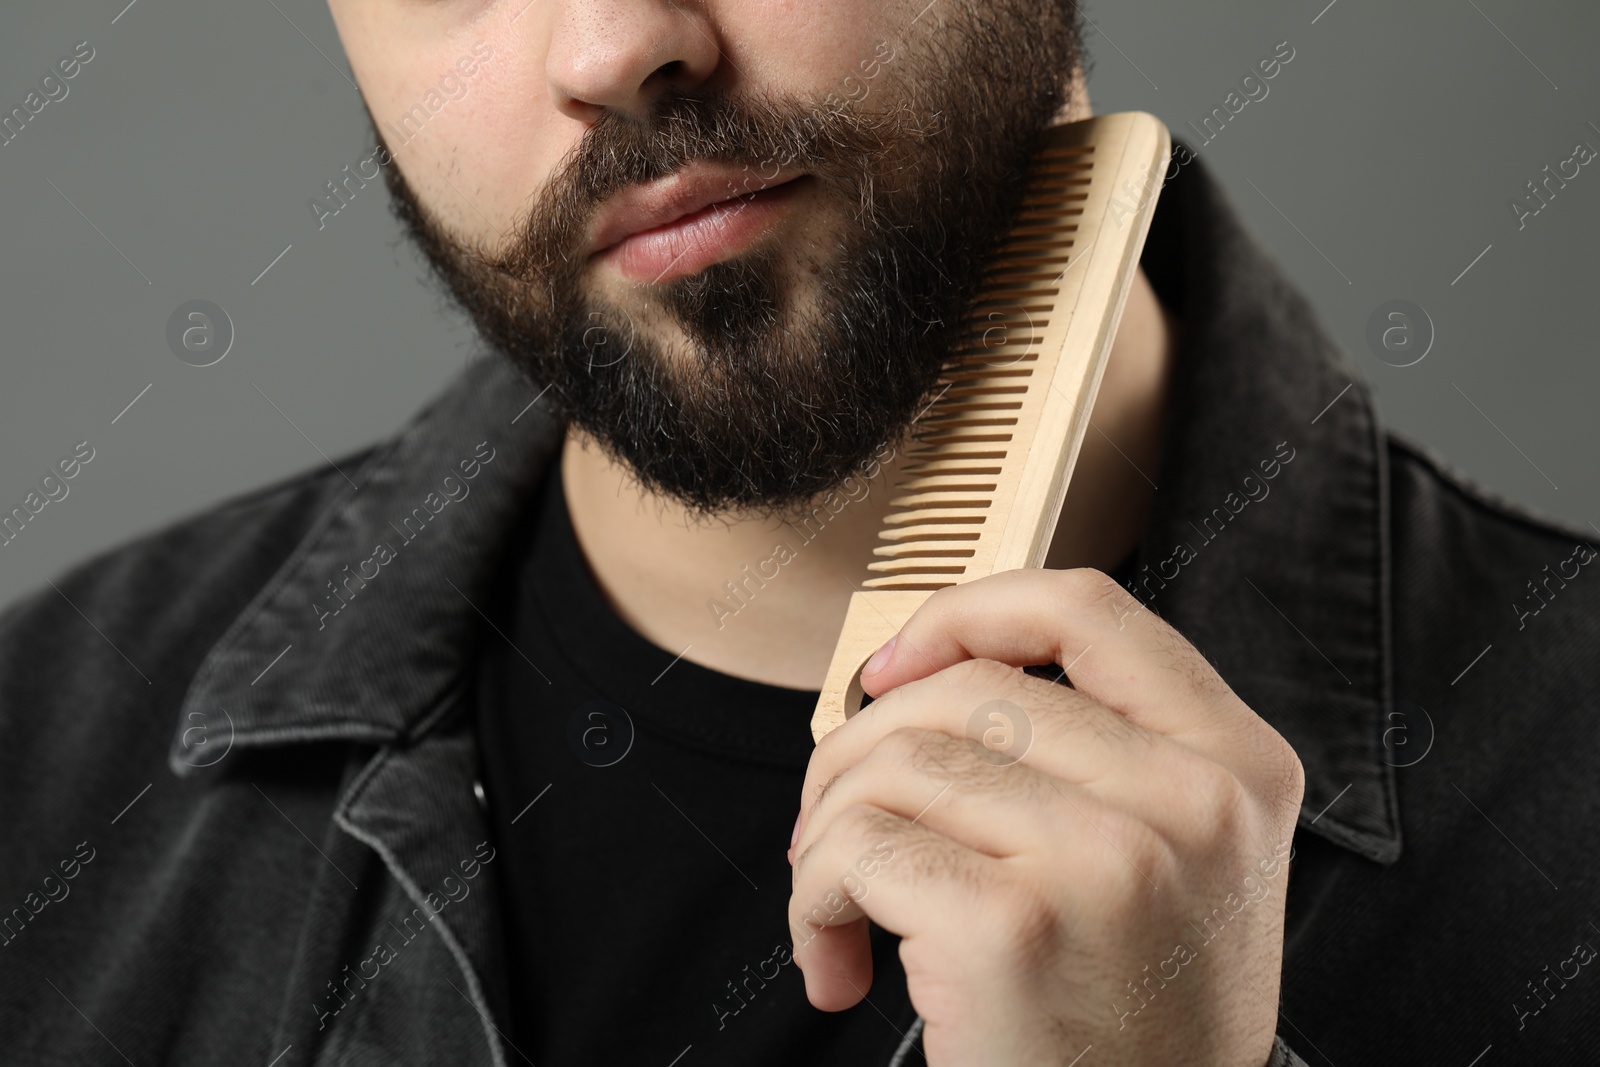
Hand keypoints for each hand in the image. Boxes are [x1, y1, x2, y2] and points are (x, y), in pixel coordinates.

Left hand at [787, 568, 1304, 1066]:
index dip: (967, 612)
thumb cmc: (1133, 1019)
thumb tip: (923, 670)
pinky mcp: (1013, 927)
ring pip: (895, 761)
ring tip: (835, 907)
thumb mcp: (1178, 860)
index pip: (1086, 608)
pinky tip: (837, 962)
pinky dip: (812, 897)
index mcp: (1236, 762)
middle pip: (965, 688)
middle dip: (860, 750)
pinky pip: (857, 847)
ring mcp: (1107, 860)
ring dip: (827, 835)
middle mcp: (1190, 799)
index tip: (894, 667)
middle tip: (834, 827)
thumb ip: (1100, 751)